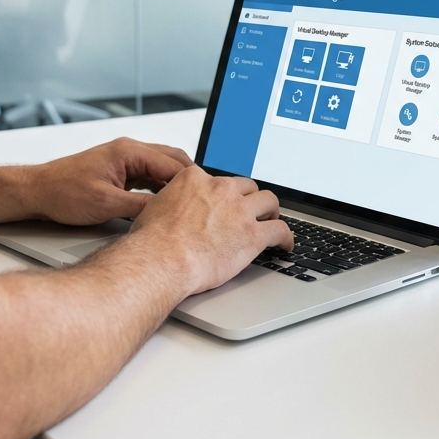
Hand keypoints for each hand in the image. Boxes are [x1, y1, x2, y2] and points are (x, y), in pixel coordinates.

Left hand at [27, 138, 192, 225]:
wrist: (37, 191)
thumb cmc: (63, 192)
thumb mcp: (106, 204)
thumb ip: (141, 206)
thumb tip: (166, 211)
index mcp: (129, 151)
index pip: (173, 163)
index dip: (191, 182)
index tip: (203, 198)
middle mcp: (130, 150)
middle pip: (172, 160)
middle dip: (188, 180)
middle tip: (201, 201)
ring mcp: (125, 159)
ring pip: (162, 168)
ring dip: (174, 184)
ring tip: (187, 205)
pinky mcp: (120, 171)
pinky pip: (149, 175)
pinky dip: (161, 188)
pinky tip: (166, 204)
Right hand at [127, 167, 292, 297]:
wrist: (161, 260)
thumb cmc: (152, 242)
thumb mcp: (155, 207)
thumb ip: (172, 202)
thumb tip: (172, 210)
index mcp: (196, 179)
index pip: (217, 180)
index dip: (222, 194)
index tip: (223, 202)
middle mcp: (221, 189)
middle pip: (246, 186)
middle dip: (249, 198)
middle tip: (250, 210)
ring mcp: (239, 210)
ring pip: (268, 201)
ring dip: (270, 211)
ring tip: (271, 220)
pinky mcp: (253, 234)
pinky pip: (279, 230)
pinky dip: (286, 237)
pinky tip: (285, 244)